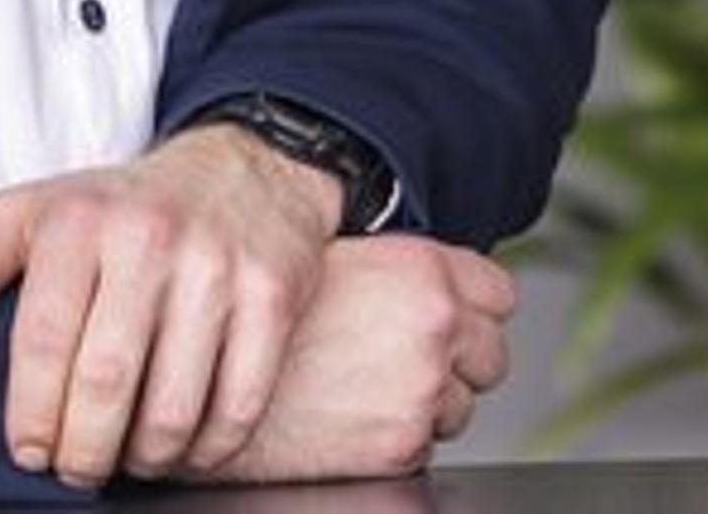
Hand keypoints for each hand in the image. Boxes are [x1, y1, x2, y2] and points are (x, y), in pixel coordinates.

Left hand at [0, 126, 337, 485]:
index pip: (43, 340)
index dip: (31, 414)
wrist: (240, 169)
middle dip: (83, 450)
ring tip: (126, 458)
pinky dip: (209, 450)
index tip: (28, 451)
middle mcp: (148, 240)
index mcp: (78, 222)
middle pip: (107, 382)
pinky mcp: (271, 297)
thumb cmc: (118, 208)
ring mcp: (216, 269)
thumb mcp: (32, 213)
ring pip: (174, 408)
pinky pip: (240, 406)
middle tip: (75, 468)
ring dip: (143, 458)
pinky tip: (184, 447)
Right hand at [213, 236, 515, 483]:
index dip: (471, 306)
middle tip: (406, 358)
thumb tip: (428, 288)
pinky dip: (396, 437)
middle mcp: (434, 329)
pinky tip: (350, 416)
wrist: (208, 376)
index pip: (499, 293)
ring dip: (428, 402)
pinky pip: (424, 446)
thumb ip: (397, 272)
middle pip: (492, 356)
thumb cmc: (253, 311)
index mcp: (422, 273)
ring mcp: (422, 392)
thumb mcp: (330, 260)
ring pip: (461, 407)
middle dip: (458, 361)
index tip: (452, 316)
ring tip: (366, 388)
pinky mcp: (403, 447)